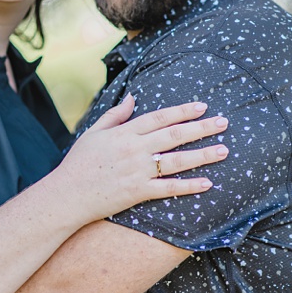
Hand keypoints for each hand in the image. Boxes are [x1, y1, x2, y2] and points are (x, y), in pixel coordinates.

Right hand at [57, 95, 228, 221]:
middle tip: (224, 123)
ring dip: (203, 155)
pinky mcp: (138, 192)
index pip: (158, 118)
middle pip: (174, 135)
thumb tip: (132, 98)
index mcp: (123, 133)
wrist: (66, 194)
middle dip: (201, 128)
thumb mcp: (93, 133)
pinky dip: (189, 185)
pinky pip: (169, 188)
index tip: (202, 107)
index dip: (181, 111)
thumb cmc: (78, 163)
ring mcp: (137, 171)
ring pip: (177, 160)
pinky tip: (207, 182)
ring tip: (224, 150)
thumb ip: (114, 115)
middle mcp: (133, 150)